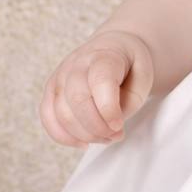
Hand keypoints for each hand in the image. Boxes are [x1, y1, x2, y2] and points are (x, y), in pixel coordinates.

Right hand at [39, 30, 153, 148]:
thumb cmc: (131, 67)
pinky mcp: (51, 90)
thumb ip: (129, 102)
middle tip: (117, 135)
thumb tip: (109, 125)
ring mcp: (60, 76)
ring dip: (85, 134)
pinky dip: (64, 136)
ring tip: (107, 137)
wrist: (115, 49)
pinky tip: (84, 142)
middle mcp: (77, 63)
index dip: (108, 109)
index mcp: (104, 56)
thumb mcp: (144, 79)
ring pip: (61, 113)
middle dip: (98, 127)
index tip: (119, 126)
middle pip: (78, 100)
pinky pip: (47, 117)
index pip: (100, 81)